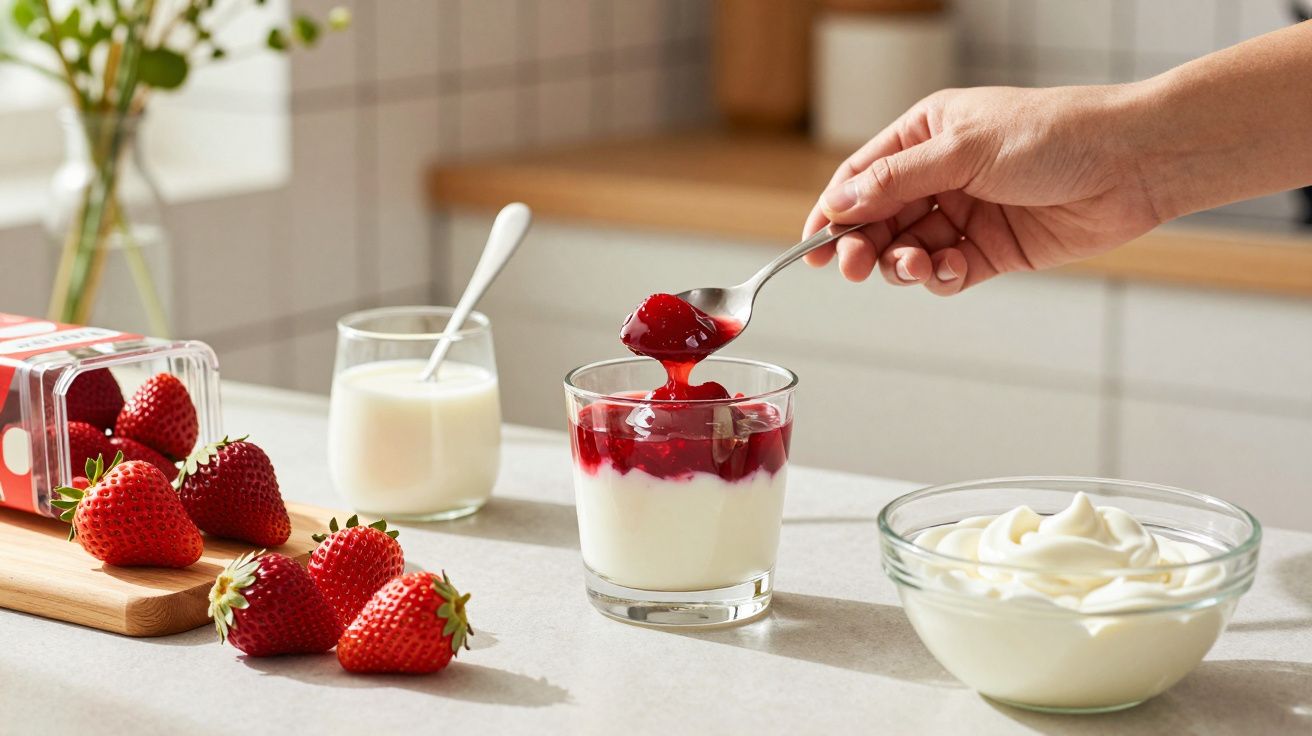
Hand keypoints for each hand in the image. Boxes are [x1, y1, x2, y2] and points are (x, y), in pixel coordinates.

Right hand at [802, 84, 1161, 294]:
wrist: (1131, 163)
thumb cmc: (1054, 134)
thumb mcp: (963, 149)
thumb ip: (897, 180)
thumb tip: (840, 202)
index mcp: (926, 135)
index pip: (862, 177)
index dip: (833, 212)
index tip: (812, 246)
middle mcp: (941, 175)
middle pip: (880, 221)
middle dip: (864, 245)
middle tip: (855, 267)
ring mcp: (966, 214)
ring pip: (910, 252)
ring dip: (904, 265)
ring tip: (917, 266)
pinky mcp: (992, 251)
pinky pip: (948, 274)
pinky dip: (944, 278)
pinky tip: (956, 268)